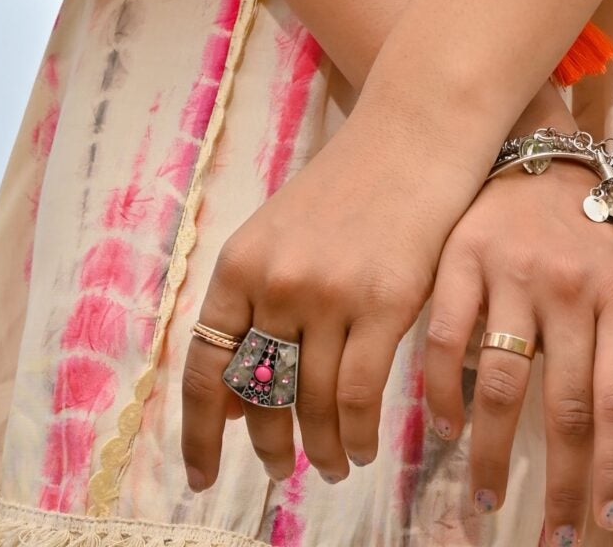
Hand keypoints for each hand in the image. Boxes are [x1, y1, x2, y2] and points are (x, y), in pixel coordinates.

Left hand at [179, 103, 477, 492]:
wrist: (413, 135)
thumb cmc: (349, 188)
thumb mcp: (281, 238)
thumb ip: (253, 311)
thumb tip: (228, 404)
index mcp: (241, 263)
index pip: (205, 367)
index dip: (199, 433)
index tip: (201, 477)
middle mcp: (277, 280)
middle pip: (261, 395)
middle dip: (269, 445)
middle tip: (279, 470)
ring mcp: (330, 292)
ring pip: (315, 404)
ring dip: (321, 448)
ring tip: (330, 464)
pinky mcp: (385, 302)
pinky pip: (361, 397)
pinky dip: (358, 435)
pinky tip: (362, 448)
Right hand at [422, 158, 612, 539]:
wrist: (541, 155)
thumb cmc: (598, 244)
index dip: (612, 467)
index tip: (603, 522)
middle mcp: (571, 283)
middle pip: (565, 404)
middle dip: (561, 483)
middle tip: (554, 538)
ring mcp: (513, 269)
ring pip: (502, 382)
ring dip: (494, 455)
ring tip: (491, 501)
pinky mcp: (461, 256)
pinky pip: (445, 340)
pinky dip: (443, 394)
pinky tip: (447, 429)